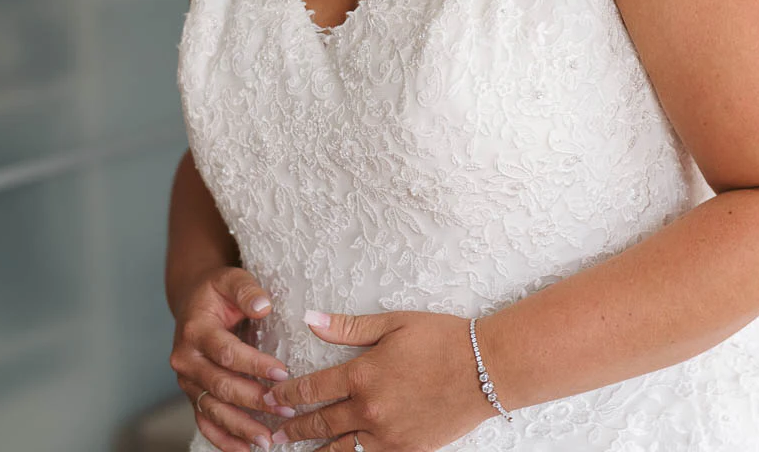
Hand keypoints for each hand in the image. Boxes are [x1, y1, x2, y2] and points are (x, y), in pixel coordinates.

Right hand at [168, 266, 288, 451]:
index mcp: (195, 331)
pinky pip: (205, 421)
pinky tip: (245, 449)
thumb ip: (247, 290)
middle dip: (253, 400)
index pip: (227, 353)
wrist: (192, 304)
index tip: (283, 373)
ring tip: (267, 440)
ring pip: (212, 409)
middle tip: (285, 409)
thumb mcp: (231, 279)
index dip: (254, 365)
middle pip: (220, 386)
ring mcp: (187, 381)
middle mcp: (186, 360)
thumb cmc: (218, 292)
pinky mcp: (192, 394)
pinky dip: (223, 439)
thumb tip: (263, 306)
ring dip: (240, 426)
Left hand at [265, 308, 497, 450]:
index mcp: (363, 375)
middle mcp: (369, 410)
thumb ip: (350, 327)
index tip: (271, 399)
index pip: (311, 389)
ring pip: (338, 450)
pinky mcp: (406, 450)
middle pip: (319, 423)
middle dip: (292, 427)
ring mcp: (387, 435)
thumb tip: (310, 319)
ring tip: (295, 451)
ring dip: (314, 450)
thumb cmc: (444, 339)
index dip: (287, 396)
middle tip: (273, 432)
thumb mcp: (395, 323)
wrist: (487, 368)